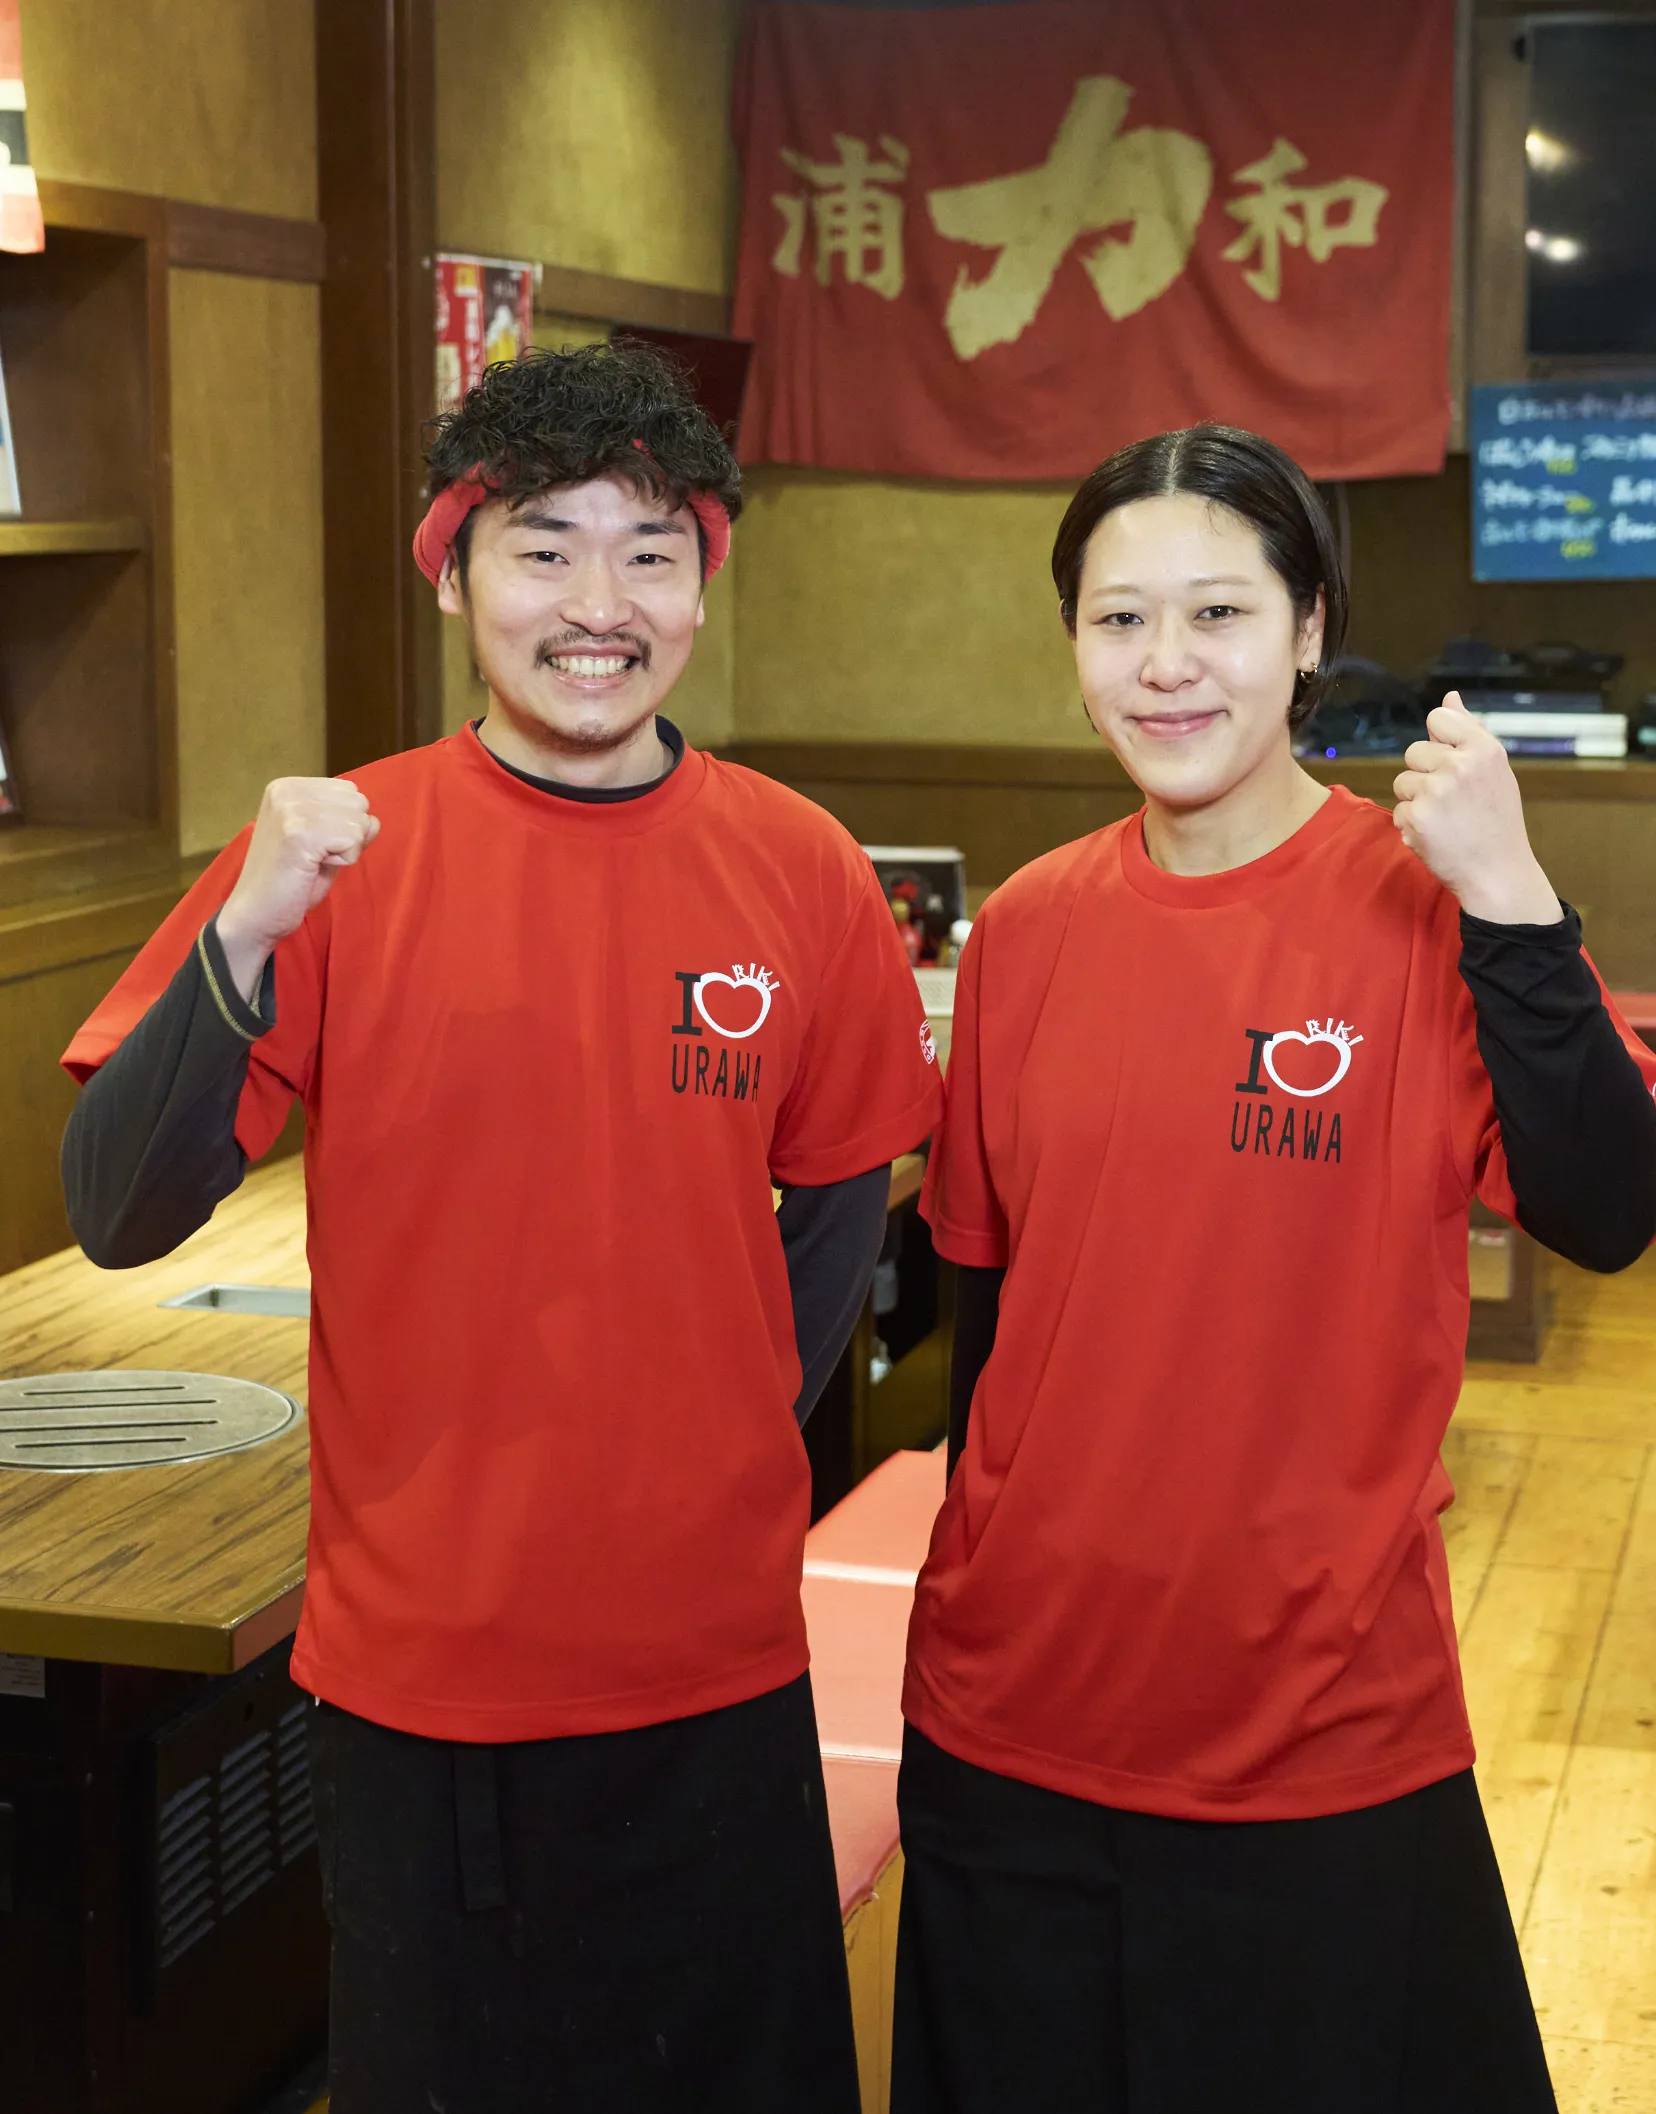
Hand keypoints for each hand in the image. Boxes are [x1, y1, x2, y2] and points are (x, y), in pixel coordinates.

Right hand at [216, 778, 379, 1000]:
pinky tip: (313, 869)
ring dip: (345, 851)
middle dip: (348, 835)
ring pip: (359, 822)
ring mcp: (291, 809)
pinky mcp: (299, 833)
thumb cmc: (289, 882)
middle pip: (358, 803)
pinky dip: (343, 862)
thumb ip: (347, 826)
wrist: (255, 914)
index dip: (344, 825)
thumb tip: (374, 820)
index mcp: (288, 786)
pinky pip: (353, 840)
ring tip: (312, 863)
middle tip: (313, 857)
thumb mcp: (323, 843)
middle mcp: (287, 791)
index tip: (313, 846)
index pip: (350, 792)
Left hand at [1392, 693, 1560, 924]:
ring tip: (1446, 819)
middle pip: (1413, 751)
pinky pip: (1398, 810)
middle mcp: (1460, 765)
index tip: (1455, 766)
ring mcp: (1437, 791)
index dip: (1440, 742)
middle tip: (1453, 801)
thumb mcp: (1493, 770)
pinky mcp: (1417, 817)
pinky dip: (1412, 825)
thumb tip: (1450, 696)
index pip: (1437, 718)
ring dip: (1416, 800)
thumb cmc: (1496, 819)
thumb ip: (1469, 730)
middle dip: (1425, 774)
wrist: (1498, 872)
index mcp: (1484, 748)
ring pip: (1402, 781)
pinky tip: (1437, 835)